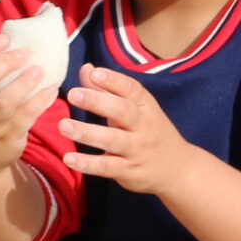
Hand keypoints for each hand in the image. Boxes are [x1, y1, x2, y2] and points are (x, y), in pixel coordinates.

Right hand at [0, 35, 54, 172]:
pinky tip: (52, 90)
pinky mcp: (6, 139)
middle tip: (24, 53)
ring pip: (2, 104)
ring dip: (22, 84)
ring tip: (39, 70)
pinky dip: (40, 102)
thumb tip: (17, 38)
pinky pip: (24, 119)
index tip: (5, 39)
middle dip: (3, 63)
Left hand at [61, 66, 205, 195]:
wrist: (177, 168)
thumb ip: (107, 90)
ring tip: (64, 126)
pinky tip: (69, 158)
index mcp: (146, 106)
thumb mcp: (136, 109)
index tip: (94, 73)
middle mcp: (144, 126)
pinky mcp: (129, 171)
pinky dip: (87, 163)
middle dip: (97, 102)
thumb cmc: (150, 132)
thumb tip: (87, 69)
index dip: (113, 80)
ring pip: (112, 139)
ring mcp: (137, 150)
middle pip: (122, 111)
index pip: (132, 89)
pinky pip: (107, 166)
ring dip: (87, 132)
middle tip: (73, 94)